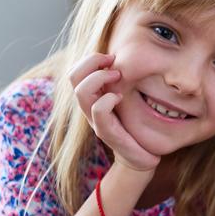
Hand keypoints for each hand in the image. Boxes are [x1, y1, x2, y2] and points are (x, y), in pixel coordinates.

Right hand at [69, 53, 159, 171]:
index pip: (76, 71)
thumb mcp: (128, 101)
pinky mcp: (106, 133)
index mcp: (93, 98)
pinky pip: (98, 111)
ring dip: (99, 78)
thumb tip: (127, 61)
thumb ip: (123, 84)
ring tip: (118, 76)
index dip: (90, 58)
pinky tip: (120, 97)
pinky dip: (108, 99)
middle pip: (73, 77)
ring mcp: (96, 121)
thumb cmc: (135, 128)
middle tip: (113, 61)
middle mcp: (89, 108)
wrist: (141, 158)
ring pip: (81, 92)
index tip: (111, 56)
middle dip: (92, 62)